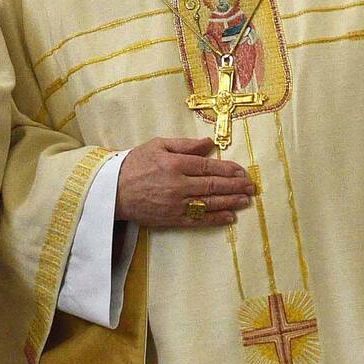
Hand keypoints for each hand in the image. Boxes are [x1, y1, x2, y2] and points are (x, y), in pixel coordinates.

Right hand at [115, 136, 253, 228]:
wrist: (112, 191)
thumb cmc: (135, 163)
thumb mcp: (158, 145)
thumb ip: (185, 144)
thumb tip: (209, 143)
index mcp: (175, 164)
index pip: (208, 167)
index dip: (228, 170)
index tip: (242, 172)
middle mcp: (177, 185)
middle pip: (213, 186)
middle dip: (235, 186)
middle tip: (251, 187)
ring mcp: (175, 204)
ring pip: (209, 204)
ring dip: (230, 202)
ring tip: (245, 200)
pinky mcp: (171, 219)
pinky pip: (198, 220)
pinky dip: (215, 219)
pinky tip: (229, 217)